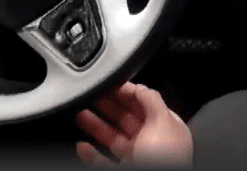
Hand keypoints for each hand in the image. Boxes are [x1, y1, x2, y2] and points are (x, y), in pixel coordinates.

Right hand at [75, 83, 192, 166]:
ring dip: (96, 126)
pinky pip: (103, 163)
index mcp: (166, 128)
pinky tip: (82, 147)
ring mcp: (137, 161)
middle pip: (127, 119)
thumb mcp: (162, 121)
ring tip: (80, 114)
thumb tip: (141, 86)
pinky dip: (91, 155)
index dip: (126, 92)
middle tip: (90, 95)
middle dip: (108, 105)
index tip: (108, 83)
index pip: (145, 103)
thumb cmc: (164, 160)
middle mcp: (152, 144)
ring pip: (113, 139)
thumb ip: (151, 100)